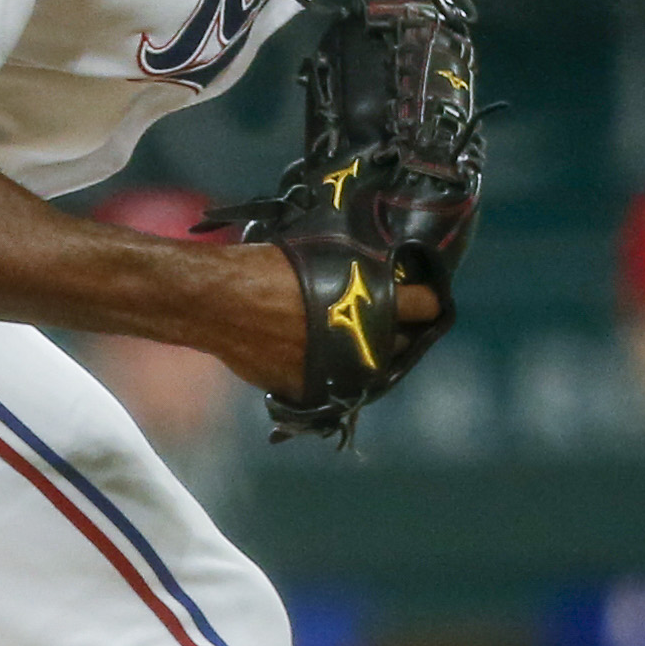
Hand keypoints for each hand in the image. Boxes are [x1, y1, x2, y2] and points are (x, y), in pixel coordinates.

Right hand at [197, 241, 438, 400]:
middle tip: (383, 319)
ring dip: (367, 356)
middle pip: (402, 343)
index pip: (425, 305)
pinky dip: (328, 373)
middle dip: (397, 332)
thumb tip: (371, 277)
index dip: (425, 299)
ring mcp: (340, 370)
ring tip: (352, 341)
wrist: (218, 301)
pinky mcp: (310, 390)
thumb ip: (352, 272)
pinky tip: (314, 358)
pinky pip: (332, 385)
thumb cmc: (265, 268)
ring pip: (371, 370)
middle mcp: (364, 340)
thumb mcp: (320, 255)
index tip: (420, 297)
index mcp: (373, 300)